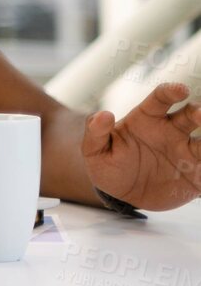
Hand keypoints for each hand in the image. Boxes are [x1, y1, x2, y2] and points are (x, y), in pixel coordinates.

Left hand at [82, 82, 200, 211]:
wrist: (122, 195)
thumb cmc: (109, 165)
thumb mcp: (95, 151)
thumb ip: (96, 132)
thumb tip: (103, 115)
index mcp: (147, 119)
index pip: (160, 99)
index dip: (170, 92)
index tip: (181, 90)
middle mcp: (171, 131)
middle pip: (190, 115)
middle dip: (198, 112)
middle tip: (200, 115)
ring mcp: (186, 152)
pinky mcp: (196, 174)